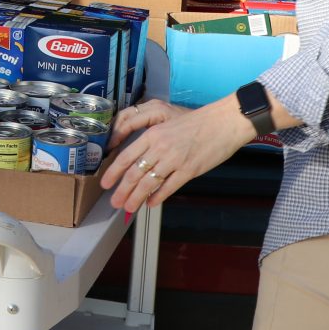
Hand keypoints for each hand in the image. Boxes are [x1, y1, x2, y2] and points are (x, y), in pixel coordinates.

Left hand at [101, 97, 253, 213]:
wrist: (222, 123)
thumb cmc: (196, 122)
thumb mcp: (167, 123)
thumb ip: (152, 140)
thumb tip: (138, 160)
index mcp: (152, 134)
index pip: (126, 157)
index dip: (114, 172)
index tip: (106, 183)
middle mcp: (160, 148)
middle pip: (134, 174)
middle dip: (122, 191)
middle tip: (115, 202)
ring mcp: (174, 160)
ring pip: (148, 183)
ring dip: (136, 198)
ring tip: (129, 207)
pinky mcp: (188, 170)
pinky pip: (168, 187)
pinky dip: (157, 197)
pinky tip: (151, 203)